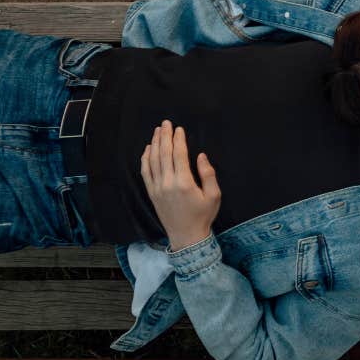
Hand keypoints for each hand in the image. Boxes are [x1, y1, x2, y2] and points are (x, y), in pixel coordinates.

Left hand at [140, 120, 220, 249]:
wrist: (186, 236)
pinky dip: (145, 158)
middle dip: (164, 136)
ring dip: (155, 144)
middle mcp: (168, 183)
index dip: (178, 139)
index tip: (179, 129)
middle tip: (165, 123)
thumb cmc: (203, 216)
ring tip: (157, 131)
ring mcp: (157, 188)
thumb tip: (201, 156)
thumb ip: (208, 174)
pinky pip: (145, 172)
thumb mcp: (214, 196)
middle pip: (164, 154)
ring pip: (153, 160)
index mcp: (184, 182)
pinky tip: (148, 149)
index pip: (179, 154)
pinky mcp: (152, 193)